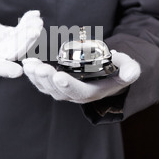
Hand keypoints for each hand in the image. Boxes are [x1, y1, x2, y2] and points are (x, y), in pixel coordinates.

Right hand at [0, 1, 42, 77]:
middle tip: (35, 32)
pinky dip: (27, 24)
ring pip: (19, 42)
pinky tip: (34, 15)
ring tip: (38, 22)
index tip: (18, 72)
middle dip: (24, 43)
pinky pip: (20, 32)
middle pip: (10, 53)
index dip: (3, 68)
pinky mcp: (6, 36)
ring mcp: (0, 44)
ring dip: (30, 33)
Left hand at [22, 50, 140, 102]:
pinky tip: (27, 64)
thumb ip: (130, 69)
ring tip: (29, 65)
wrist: (107, 73)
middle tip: (39, 68)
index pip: (79, 93)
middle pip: (58, 91)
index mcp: (92, 92)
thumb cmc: (116, 69)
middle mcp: (75, 95)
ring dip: (37, 77)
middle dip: (47, 79)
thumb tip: (131, 73)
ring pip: (47, 87)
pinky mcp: (56, 83)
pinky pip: (42, 82)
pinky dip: (34, 74)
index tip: (59, 76)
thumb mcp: (127, 68)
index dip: (69, 86)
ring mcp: (64, 90)